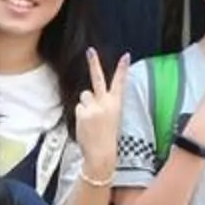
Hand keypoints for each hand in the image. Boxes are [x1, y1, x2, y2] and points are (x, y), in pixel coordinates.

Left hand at [73, 48, 127, 175]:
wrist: (101, 153)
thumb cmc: (107, 136)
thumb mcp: (112, 117)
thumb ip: (104, 103)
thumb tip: (89, 94)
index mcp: (116, 104)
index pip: (120, 83)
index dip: (122, 69)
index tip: (125, 56)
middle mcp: (105, 103)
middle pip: (98, 78)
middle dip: (94, 63)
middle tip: (90, 50)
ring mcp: (93, 107)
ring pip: (84, 96)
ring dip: (85, 105)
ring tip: (91, 119)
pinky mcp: (83, 112)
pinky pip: (78, 107)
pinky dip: (80, 115)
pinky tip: (86, 124)